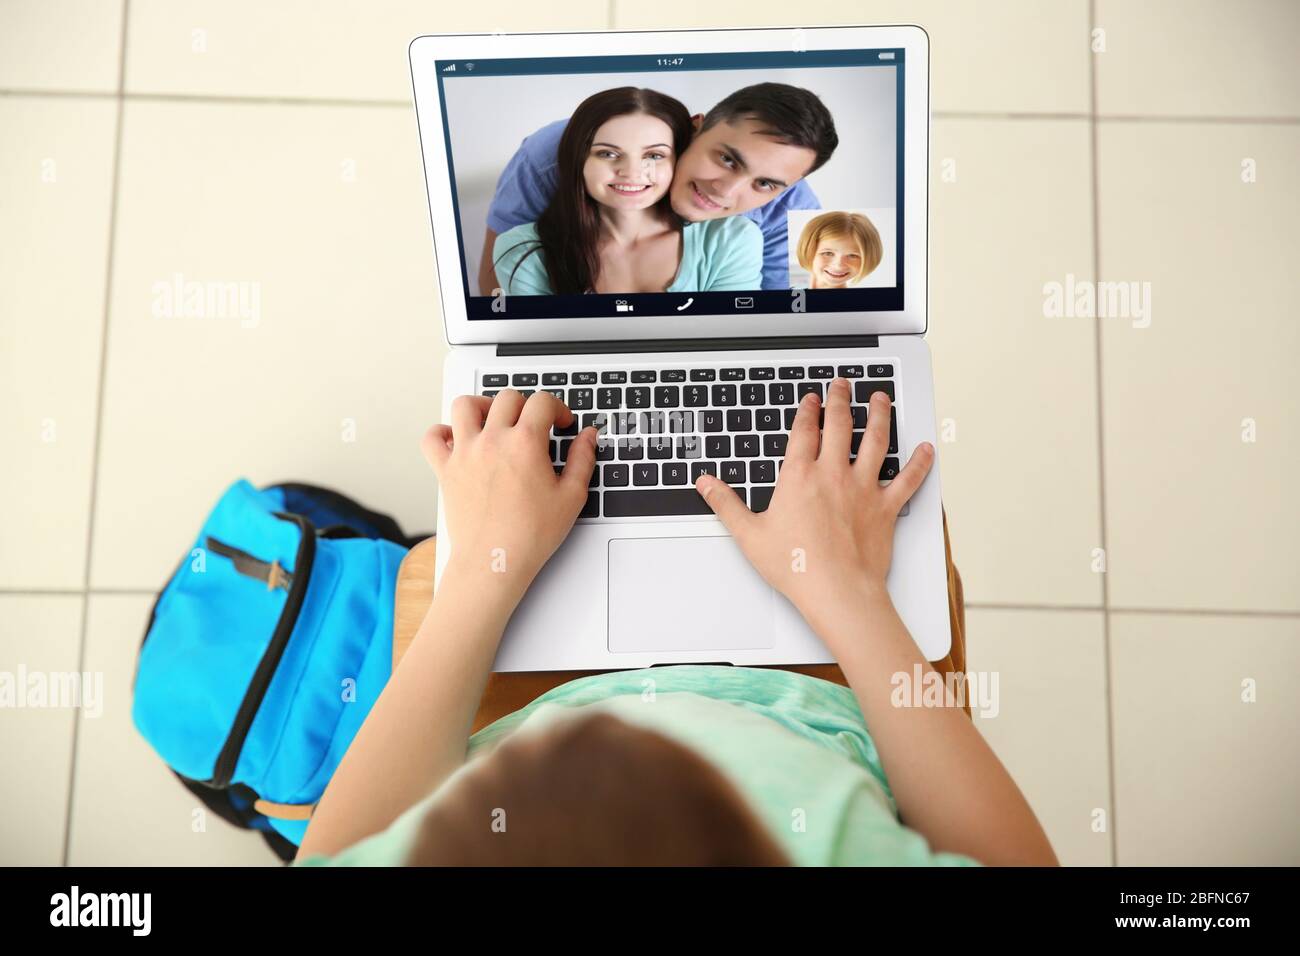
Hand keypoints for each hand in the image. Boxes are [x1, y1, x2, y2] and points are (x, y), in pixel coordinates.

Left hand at [422, 389, 596, 601]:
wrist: (495, 561)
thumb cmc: (531, 535)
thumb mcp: (571, 496)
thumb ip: (582, 459)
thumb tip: (588, 436)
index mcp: (525, 443)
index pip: (542, 402)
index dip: (558, 408)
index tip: (561, 424)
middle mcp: (492, 441)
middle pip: (507, 398)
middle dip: (526, 405)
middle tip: (534, 424)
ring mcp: (465, 453)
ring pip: (465, 406)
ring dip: (482, 406)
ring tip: (494, 419)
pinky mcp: (446, 470)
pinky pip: (432, 438)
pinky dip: (441, 432)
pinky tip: (457, 439)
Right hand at [694, 378, 933, 632]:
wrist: (836, 591)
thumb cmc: (796, 567)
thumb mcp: (749, 535)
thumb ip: (726, 504)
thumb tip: (706, 484)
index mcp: (799, 477)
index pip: (803, 431)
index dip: (807, 410)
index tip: (811, 399)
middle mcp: (833, 474)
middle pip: (840, 425)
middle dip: (841, 400)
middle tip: (843, 385)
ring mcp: (864, 488)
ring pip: (876, 441)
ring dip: (880, 415)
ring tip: (880, 399)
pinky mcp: (886, 508)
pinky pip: (908, 479)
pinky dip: (919, 463)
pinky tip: (926, 449)